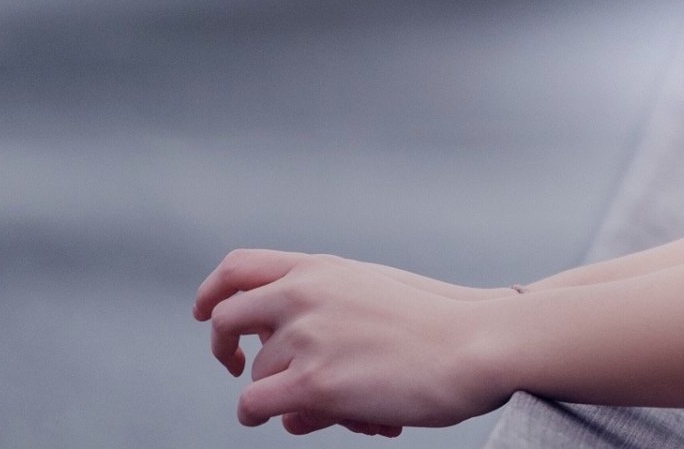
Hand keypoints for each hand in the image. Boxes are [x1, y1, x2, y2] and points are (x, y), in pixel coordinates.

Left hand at [194, 249, 511, 431]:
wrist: (475, 344)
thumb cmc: (440, 323)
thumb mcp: (377, 289)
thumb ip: (330, 304)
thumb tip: (288, 360)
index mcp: (322, 268)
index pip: (240, 267)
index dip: (214, 292)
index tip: (208, 312)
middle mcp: (305, 294)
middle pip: (227, 319)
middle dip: (221, 346)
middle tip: (232, 366)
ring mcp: (306, 337)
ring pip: (255, 375)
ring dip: (284, 394)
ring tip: (340, 402)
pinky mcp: (311, 382)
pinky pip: (256, 406)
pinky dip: (265, 416)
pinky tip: (298, 416)